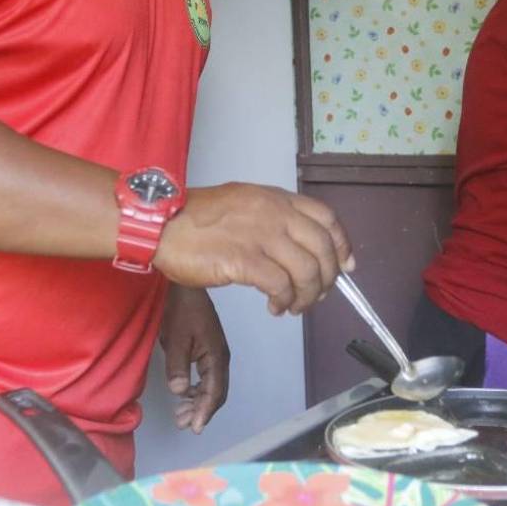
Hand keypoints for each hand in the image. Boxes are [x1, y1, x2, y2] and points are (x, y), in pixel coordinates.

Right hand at [153, 183, 353, 315]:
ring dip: (307, 295)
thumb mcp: (244, 204)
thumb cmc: (197, 218)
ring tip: (293, 306)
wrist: (160, 224)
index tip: (345, 266)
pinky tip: (275, 307)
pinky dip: (284, 301)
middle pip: (323, 248)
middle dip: (328, 277)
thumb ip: (273, 218)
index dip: (342, 244)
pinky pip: (281, 286)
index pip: (326, 217)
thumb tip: (298, 246)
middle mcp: (274, 213)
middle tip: (317, 295)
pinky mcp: (243, 260)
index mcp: (276, 198)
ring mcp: (260, 235)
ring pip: (307, 271)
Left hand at [159, 285, 228, 433]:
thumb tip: (179, 391)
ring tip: (182, 414)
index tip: (194, 427)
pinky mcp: (207, 348)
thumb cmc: (180, 309)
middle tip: (184, 424)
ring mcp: (214, 352)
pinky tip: (185, 394)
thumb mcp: (175, 337)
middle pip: (216, 391)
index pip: (215, 391)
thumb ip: (178, 365)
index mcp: (216, 355)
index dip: (205, 411)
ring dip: (198, 401)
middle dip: (202, 410)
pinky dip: (197, 389)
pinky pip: (206, 376)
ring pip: (211, 385)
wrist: (184, 285)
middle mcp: (220, 357)